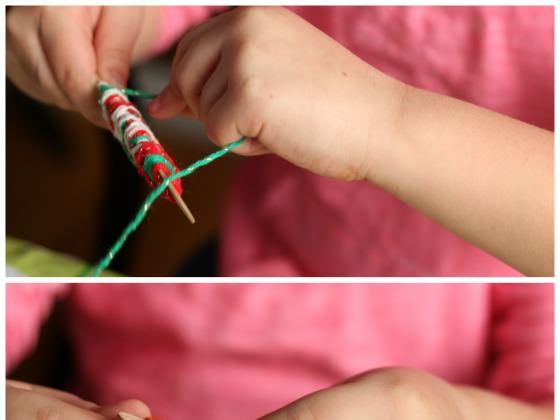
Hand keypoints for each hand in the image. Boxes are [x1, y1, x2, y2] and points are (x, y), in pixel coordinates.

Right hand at [6, 6, 159, 125]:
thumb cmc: (109, 2)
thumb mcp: (125, 19)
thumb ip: (116, 57)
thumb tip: (112, 98)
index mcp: (51, 11)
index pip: (72, 77)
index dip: (98, 104)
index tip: (120, 116)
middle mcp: (22, 27)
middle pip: (60, 91)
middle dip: (92, 98)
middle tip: (114, 88)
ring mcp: (12, 46)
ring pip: (53, 96)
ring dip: (80, 94)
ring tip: (93, 66)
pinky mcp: (13, 61)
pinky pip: (45, 93)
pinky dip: (67, 91)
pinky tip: (76, 68)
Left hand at [150, 7, 404, 180]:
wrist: (377, 121)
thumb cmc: (333, 104)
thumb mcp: (274, 74)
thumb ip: (221, 80)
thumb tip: (161, 103)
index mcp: (252, 15)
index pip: (192, 46)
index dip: (183, 82)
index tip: (174, 105)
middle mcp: (243, 27)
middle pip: (184, 74)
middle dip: (202, 107)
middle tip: (245, 123)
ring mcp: (244, 59)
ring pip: (203, 109)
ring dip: (232, 127)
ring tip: (279, 124)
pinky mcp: (247, 96)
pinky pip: (217, 134)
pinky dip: (242, 146)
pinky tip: (279, 136)